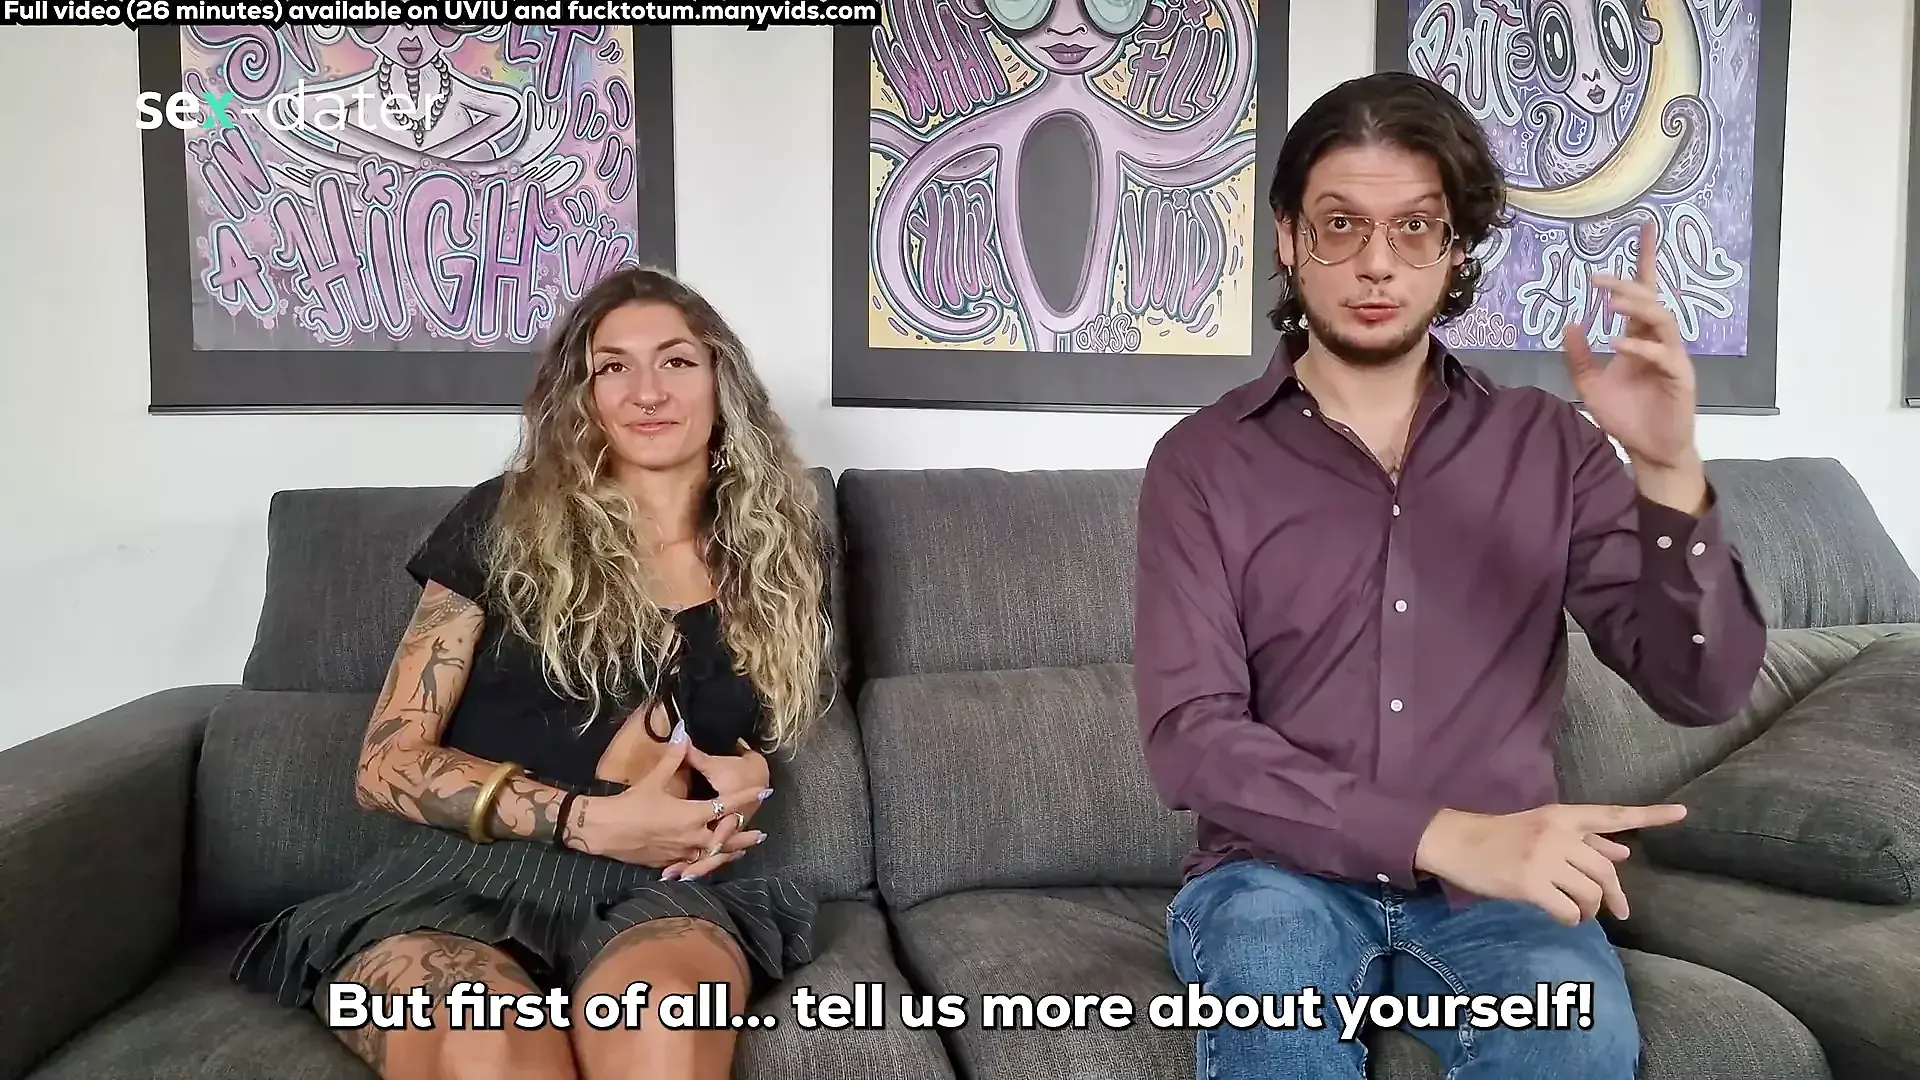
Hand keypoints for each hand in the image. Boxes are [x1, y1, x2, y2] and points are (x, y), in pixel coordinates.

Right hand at [568, 734, 766, 870]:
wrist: (605, 830)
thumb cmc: (630, 804)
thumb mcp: (654, 779)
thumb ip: (674, 758)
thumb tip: (683, 733)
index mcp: (693, 815)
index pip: (728, 804)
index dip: (746, 797)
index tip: (764, 792)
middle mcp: (692, 837)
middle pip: (726, 837)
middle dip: (744, 835)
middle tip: (761, 833)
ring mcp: (681, 852)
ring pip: (713, 855)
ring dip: (729, 852)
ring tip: (743, 851)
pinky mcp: (669, 862)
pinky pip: (694, 865)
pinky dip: (707, 862)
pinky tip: (710, 861)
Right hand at [1414, 802, 1687, 925]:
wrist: (1457, 842)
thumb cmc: (1502, 836)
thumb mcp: (1544, 829)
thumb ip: (1584, 840)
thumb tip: (1624, 852)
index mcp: (1563, 817)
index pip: (1614, 816)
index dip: (1650, 816)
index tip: (1683, 814)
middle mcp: (1557, 835)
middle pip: (1605, 871)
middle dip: (1614, 896)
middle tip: (1617, 912)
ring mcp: (1543, 859)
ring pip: (1589, 894)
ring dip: (1589, 911)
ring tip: (1577, 913)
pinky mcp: (1529, 883)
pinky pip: (1567, 911)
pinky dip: (1571, 920)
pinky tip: (1563, 917)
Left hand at [1562, 221, 1700, 473]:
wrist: (1648, 451)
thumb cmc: (1625, 416)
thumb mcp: (1590, 384)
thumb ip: (1578, 356)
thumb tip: (1568, 323)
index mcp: (1639, 337)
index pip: (1643, 292)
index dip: (1644, 260)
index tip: (1644, 228)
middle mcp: (1659, 341)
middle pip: (1650, 301)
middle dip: (1628, 284)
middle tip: (1597, 278)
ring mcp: (1672, 357)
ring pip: (1662, 320)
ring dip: (1636, 308)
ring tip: (1608, 302)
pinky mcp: (1680, 378)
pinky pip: (1664, 355)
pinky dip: (1641, 346)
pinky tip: (1618, 342)